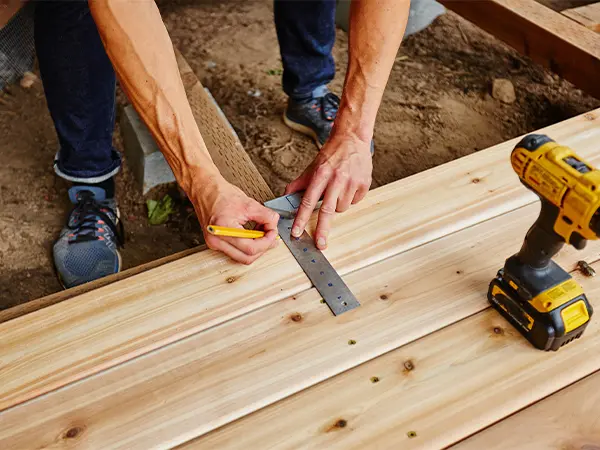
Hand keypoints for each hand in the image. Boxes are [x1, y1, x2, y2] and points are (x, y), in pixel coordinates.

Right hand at [192, 176, 279, 263]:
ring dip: (256, 248)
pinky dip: (247, 246)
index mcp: (223, 229)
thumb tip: (274, 225)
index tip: (273, 232)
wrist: (205, 191)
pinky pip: (236, 252)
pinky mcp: (216, 244)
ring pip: (242, 257)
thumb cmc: (220, 194)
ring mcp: (215, 244)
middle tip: (270, 235)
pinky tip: (252, 235)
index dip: (266, 242)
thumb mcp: (248, 203)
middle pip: (247, 257)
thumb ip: (266, 216)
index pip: (251, 248)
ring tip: (262, 233)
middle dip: (263, 247)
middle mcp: (216, 240)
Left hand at [285, 132, 371, 249]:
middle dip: (323, 229)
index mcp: (320, 174)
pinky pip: (355, 201)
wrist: (352, 139)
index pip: (308, 201)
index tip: (297, 232)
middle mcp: (336, 178)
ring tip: (338, 190)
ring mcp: (351, 182)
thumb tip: (285, 196)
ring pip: (342, 208)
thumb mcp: (312, 166)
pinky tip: (349, 186)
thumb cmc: (331, 155)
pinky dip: (351, 198)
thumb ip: (299, 183)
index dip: (301, 218)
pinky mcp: (364, 183)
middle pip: (327, 210)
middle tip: (320, 244)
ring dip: (338, 205)